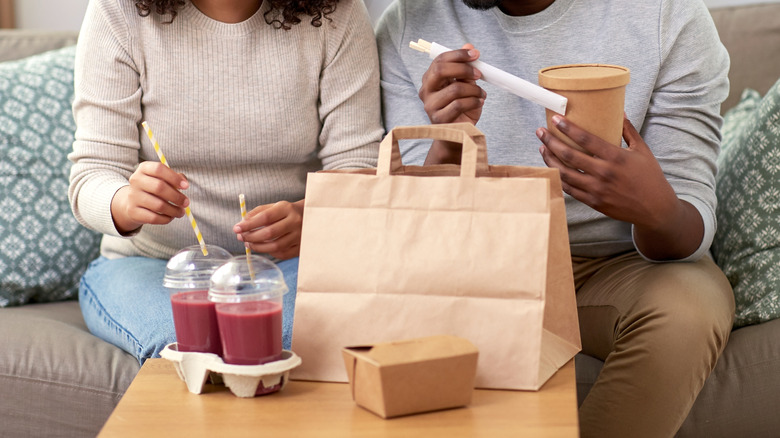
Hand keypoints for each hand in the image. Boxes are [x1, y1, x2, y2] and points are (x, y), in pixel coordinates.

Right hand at [111, 161, 188, 233]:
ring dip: (174, 210)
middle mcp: (136, 181)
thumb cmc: (154, 188)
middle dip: (176, 197)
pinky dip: (166, 219)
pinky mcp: (133, 211)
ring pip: (158, 205)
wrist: (133, 202)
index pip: (158, 169)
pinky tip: (171, 217)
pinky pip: (153, 217)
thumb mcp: (163, 178)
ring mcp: (133, 196)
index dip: (174, 178)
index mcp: (144, 168)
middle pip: (159, 187)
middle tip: (186, 203)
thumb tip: (184, 183)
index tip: (186, 186)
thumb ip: (176, 178)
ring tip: (181, 212)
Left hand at [233, 200, 303, 259]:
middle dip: (251, 237)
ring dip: (258, 247)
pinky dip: (269, 252)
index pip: (265, 217)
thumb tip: (242, 223)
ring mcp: (299, 236)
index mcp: (287, 209)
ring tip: (249, 243)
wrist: (310, 217)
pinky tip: (264, 247)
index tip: (236, 228)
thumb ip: (258, 212)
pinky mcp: (301, 247)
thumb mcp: (274, 206)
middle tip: (241, 237)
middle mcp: (295, 222)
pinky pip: (282, 254)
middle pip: (269, 233)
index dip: (249, 224)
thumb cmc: (287, 212)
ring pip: (275, 246)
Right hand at [419, 44, 485, 164]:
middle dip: (464, 69)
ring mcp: (430, 106)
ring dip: (474, 90)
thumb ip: (465, 67)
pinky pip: (459, 105)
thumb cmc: (460, 108)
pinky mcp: (439, 119)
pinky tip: (479, 103)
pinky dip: (474, 101)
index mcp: (430, 79)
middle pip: (441, 70)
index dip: (458, 55)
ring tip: (481, 94)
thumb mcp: (465, 84)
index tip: (475, 54)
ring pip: (455, 89)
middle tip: (478, 74)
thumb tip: (469, 46)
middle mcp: (426, 91)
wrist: (457, 134)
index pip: (440, 60)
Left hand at [537, 114, 703, 259]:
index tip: (556, 119)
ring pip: (564, 173)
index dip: (568, 128)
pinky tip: (552, 168)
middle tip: (540, 132)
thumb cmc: (650, 177)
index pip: (586, 139)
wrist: (655, 208)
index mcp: (615, 157)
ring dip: (550, 159)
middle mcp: (603, 173)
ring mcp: (596, 189)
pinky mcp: (593, 202)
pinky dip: (558, 178)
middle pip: (569, 155)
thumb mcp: (642, 150)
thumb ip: (628, 131)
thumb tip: (619, 112)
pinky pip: (569, 189)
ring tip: (542, 148)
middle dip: (551, 142)